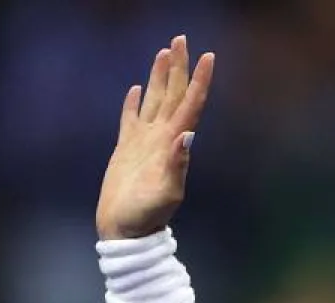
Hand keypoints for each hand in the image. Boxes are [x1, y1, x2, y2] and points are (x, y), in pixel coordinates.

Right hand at [96, 36, 214, 239]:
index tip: (208, 56)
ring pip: (155, 100)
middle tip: (182, 39)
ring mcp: (144, 143)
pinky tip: (137, 90)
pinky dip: (134, 103)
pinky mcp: (126, 150)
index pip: (191, 105)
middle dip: (179, 67)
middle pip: (174, 94)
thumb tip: (187, 135)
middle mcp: (162, 139)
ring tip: (165, 52)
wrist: (126, 232)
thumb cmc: (146, 216)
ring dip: (161, 77)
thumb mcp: (165, 193)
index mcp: (173, 144)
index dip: (200, 81)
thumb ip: (177, 165)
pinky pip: (131, 119)